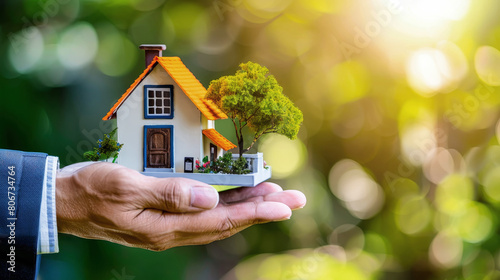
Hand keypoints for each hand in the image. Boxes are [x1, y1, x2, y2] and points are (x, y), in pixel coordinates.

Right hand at [56, 162, 305, 250]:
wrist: (63, 203)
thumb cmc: (90, 190)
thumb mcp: (125, 186)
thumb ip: (168, 193)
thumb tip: (209, 198)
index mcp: (165, 226)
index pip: (222, 219)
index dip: (256, 211)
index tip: (285, 203)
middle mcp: (172, 231)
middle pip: (228, 221)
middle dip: (263, 209)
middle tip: (294, 198)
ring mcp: (169, 227)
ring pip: (219, 219)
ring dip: (248, 207)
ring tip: (275, 196)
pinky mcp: (164, 218)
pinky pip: (204, 215)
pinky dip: (226, 205)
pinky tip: (238, 197)